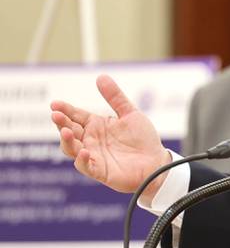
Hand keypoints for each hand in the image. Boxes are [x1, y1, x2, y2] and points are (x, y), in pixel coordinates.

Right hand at [50, 74, 170, 199]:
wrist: (157, 162)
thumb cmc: (143, 139)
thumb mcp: (130, 113)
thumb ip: (116, 97)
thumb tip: (101, 76)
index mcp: (96, 126)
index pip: (75, 115)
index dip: (65, 110)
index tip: (55, 104)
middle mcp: (91, 140)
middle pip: (70, 131)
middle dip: (62, 123)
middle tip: (56, 115)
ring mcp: (94, 156)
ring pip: (72, 149)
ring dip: (67, 140)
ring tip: (67, 131)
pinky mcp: (100, 171)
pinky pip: (86, 166)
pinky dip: (82, 160)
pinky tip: (85, 152)